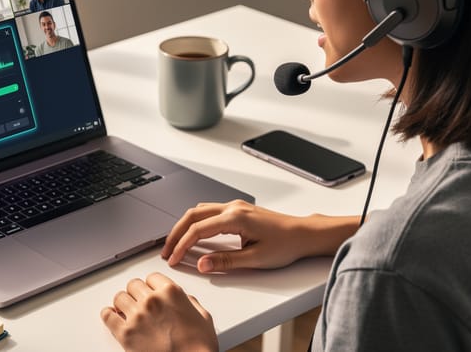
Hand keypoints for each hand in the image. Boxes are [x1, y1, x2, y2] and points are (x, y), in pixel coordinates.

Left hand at [101, 272, 216, 351]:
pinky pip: (107, 316)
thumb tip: (184, 301)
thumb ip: (190, 303)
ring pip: (119, 297)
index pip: (152, 277)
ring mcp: (137, 316)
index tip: (150, 289)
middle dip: (136, 292)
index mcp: (171, 293)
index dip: (152, 285)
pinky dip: (108, 315)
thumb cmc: (198, 347)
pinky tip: (112, 316)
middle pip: (133, 284)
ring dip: (123, 303)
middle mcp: (152, 301)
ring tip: (126, 309)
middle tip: (138, 300)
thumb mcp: (203, 317)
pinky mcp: (125, 334)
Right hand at [162, 199, 331, 272]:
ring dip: (184, 226)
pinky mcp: (238, 210)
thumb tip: (201, 264)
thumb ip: (225, 261)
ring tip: (175, 244)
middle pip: (192, 215)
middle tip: (166, 251)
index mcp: (234, 217)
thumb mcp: (255, 259)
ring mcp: (235, 206)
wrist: (303, 234)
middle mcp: (232, 207)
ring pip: (199, 211)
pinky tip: (193, 234)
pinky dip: (195, 222)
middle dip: (176, 233)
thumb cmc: (285, 244)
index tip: (173, 259)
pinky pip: (208, 211)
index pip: (198, 230)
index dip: (182, 245)